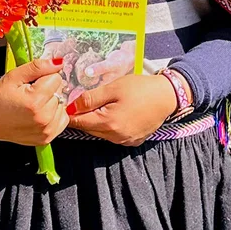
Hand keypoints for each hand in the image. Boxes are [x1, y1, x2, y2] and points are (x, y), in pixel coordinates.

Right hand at [0, 58, 69, 145]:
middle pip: (60, 92)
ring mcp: (46, 131)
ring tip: (34, 104)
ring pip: (62, 105)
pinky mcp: (47, 138)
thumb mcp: (14, 76)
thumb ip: (38, 67)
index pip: (56, 78)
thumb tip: (58, 62)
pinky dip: (54, 114)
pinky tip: (40, 113)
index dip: (45, 76)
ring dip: (51, 102)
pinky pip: (62, 119)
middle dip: (48, 89)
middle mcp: (43, 118)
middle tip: (31, 93)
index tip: (33, 82)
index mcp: (35, 101)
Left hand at [66, 73, 180, 146]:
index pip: (79, 122)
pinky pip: (113, 135)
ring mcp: (124, 141)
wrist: (167, 96)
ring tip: (96, 106)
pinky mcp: (132, 141)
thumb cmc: (140, 88)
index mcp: (108, 123)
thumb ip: (90, 98)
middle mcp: (115, 137)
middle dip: (81, 117)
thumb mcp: (113, 88)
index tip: (62, 105)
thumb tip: (71, 106)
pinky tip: (112, 113)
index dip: (69, 113)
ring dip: (95, 121)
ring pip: (100, 133)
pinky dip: (108, 126)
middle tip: (77, 102)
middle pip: (89, 128)